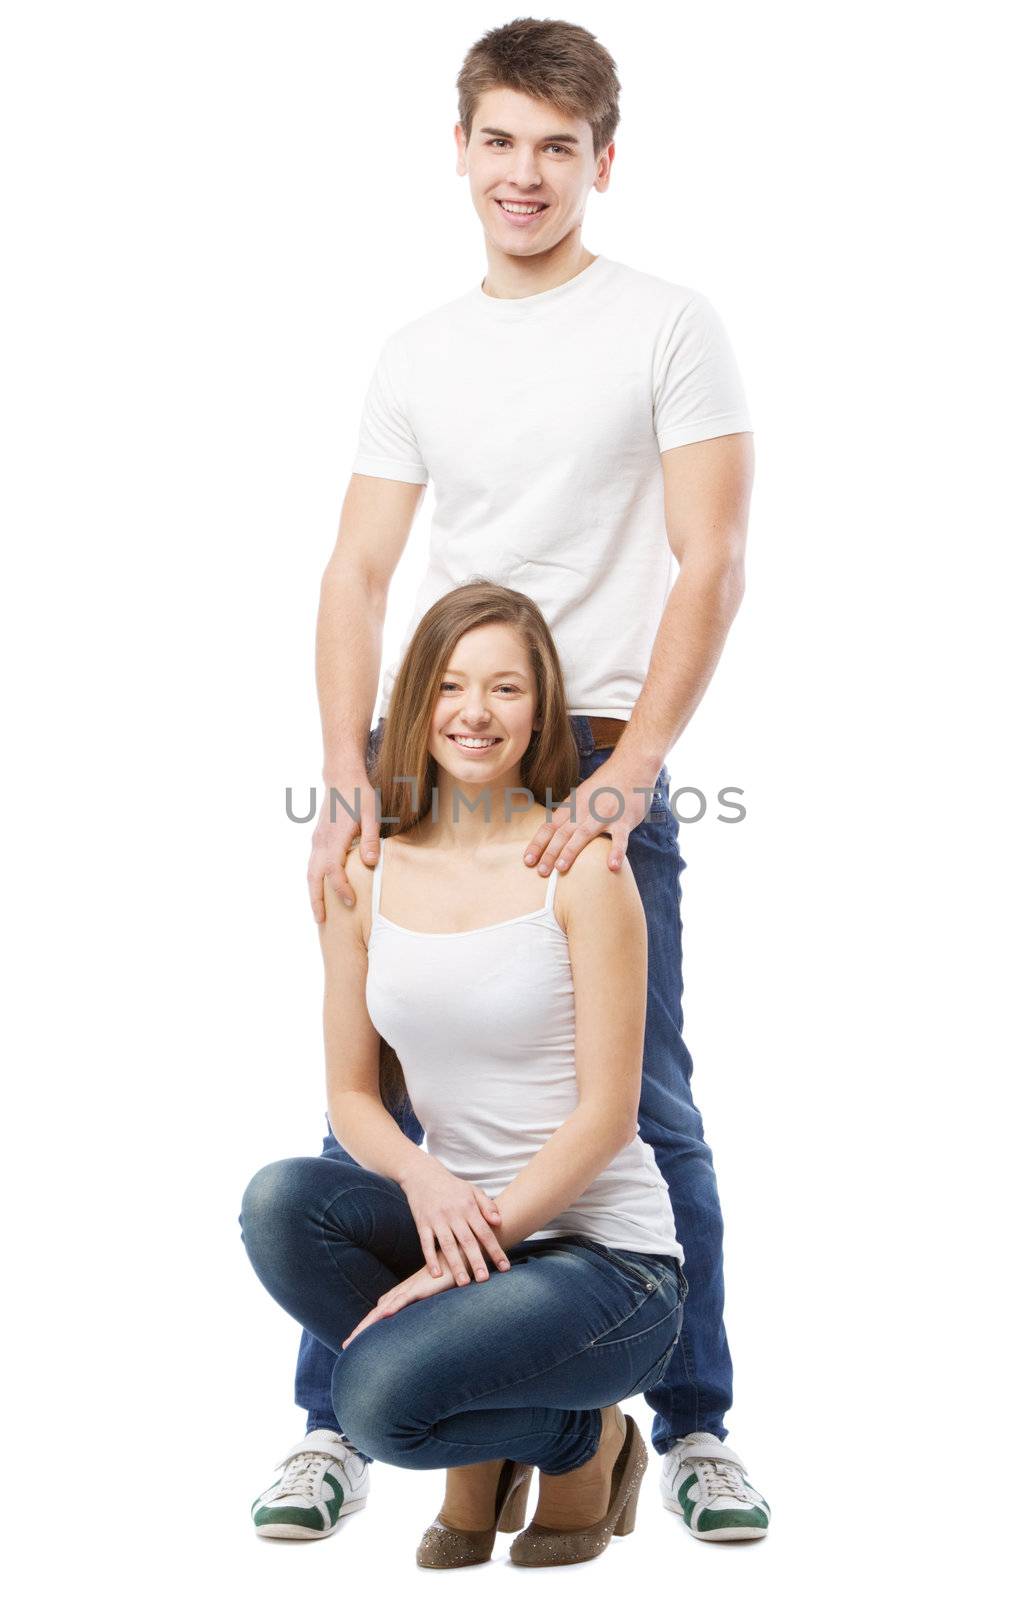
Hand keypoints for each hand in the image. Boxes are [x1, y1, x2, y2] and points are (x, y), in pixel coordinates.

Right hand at [307, 761, 380, 922]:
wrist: (342, 777)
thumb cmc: (360, 795)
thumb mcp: (372, 814)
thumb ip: (372, 839)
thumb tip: (371, 864)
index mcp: (334, 838)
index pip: (333, 871)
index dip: (341, 889)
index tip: (351, 902)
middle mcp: (321, 842)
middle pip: (313, 878)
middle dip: (316, 900)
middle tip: (321, 922)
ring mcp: (317, 841)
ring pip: (309, 872)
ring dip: (312, 893)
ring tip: (318, 913)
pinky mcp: (318, 839)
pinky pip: (312, 865)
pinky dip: (313, 881)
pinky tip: (319, 889)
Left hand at [341, 1262, 458, 1347]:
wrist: (456, 1259)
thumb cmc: (444, 1278)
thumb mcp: (429, 1297)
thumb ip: (420, 1307)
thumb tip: (416, 1324)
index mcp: (400, 1296)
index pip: (378, 1314)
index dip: (365, 1328)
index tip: (352, 1343)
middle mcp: (400, 1293)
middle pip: (375, 1313)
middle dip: (360, 1330)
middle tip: (344, 1346)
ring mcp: (408, 1289)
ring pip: (383, 1309)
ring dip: (367, 1324)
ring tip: (354, 1339)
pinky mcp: (420, 1287)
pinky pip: (403, 1299)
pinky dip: (392, 1307)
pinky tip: (383, 1315)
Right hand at [399, 1153, 510, 1282]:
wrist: (423, 1175)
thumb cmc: (452, 1186)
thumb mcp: (473, 1191)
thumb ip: (487, 1206)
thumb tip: (499, 1222)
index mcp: (468, 1207)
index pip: (485, 1232)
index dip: (495, 1250)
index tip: (504, 1268)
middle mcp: (453, 1215)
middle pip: (467, 1241)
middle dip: (476, 1261)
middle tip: (484, 1280)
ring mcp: (437, 1220)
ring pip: (447, 1245)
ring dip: (455, 1265)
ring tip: (463, 1283)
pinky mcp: (422, 1224)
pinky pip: (426, 1244)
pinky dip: (431, 1259)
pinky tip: (437, 1274)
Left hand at [523, 754, 659, 875]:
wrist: (632, 767)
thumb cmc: (605, 786)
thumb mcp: (581, 796)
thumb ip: (569, 814)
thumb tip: (553, 835)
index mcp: (572, 805)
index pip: (550, 826)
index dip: (538, 844)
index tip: (527, 860)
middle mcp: (585, 810)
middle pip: (563, 833)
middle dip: (550, 853)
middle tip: (541, 872)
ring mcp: (604, 815)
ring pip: (584, 834)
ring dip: (571, 851)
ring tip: (560, 868)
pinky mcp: (624, 820)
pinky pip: (620, 838)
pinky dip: (616, 852)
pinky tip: (612, 866)